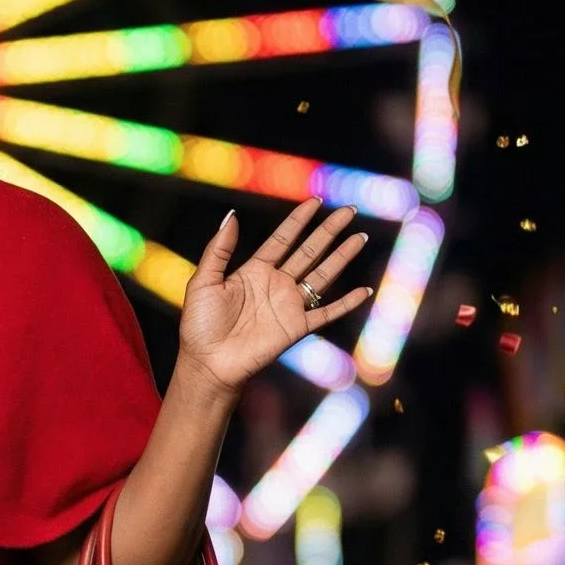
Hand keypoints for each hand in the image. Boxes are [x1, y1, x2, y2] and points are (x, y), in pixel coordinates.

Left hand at [176, 200, 372, 397]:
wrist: (208, 363)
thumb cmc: (200, 325)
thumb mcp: (204, 281)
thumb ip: (218, 249)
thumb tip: (232, 216)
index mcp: (255, 271)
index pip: (282, 239)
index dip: (299, 220)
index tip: (316, 201)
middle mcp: (276, 284)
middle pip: (309, 252)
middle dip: (329, 231)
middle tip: (348, 211)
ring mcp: (288, 306)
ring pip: (322, 276)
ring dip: (341, 257)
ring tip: (360, 238)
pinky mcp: (296, 328)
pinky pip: (326, 313)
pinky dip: (346, 303)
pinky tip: (364, 291)